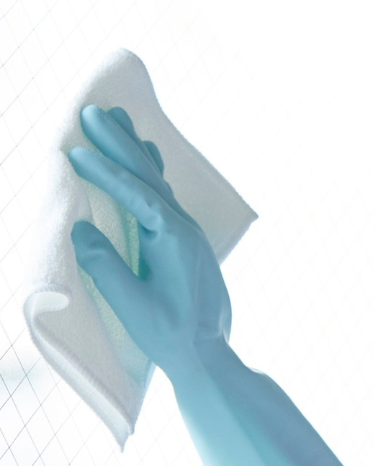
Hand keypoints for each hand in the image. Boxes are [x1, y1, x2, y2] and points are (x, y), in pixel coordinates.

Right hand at [67, 104, 232, 381]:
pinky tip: (147, 157)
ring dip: (134, 151)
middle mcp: (185, 229)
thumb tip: (79, 229)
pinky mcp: (185, 241)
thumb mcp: (133, 306)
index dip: (105, 172)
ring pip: (158, 182)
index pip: (137, 195)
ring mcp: (188, 233)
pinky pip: (164, 196)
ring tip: (117, 119)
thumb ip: (106, 268)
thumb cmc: (171, 336)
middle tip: (92, 111)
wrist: (209, 354)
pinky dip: (149, 172)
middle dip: (119, 144)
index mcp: (174, 240)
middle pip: (149, 177)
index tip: (74, 152)